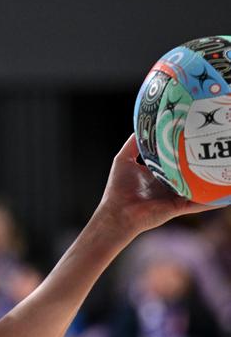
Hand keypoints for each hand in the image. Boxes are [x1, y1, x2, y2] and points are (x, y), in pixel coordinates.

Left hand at [96, 134, 222, 236]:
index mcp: (158, 173)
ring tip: (227, 168)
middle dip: (204, 163)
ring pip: (199, 186)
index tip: (197, 136)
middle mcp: (169, 184)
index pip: (175, 158)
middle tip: (218, 149)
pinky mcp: (179, 207)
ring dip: (213, 180)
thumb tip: (142, 124)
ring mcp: (176, 196)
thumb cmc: (118, 188)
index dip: (185, 149)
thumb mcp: (124, 159)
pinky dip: (214, 199)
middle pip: (190, 171)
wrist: (117, 213)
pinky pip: (200, 203)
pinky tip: (227, 193)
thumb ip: (134, 144)